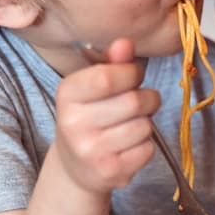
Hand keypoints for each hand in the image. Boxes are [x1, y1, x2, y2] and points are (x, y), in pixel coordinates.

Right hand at [53, 38, 159, 194]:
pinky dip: (146, 145)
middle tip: (139, 102)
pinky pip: (148, 149)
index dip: (131, 73)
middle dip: (147, 98)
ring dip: (146, 123)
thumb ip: (112, 63)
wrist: (76, 167)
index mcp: (66, 94)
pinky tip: (128, 146)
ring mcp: (90, 151)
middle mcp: (73, 124)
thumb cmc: (91, 115)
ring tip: (130, 125)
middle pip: (134, 101)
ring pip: (144, 126)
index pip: (107, 77)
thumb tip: (126, 42)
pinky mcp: (110, 172)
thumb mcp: (93, 86)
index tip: (133, 75)